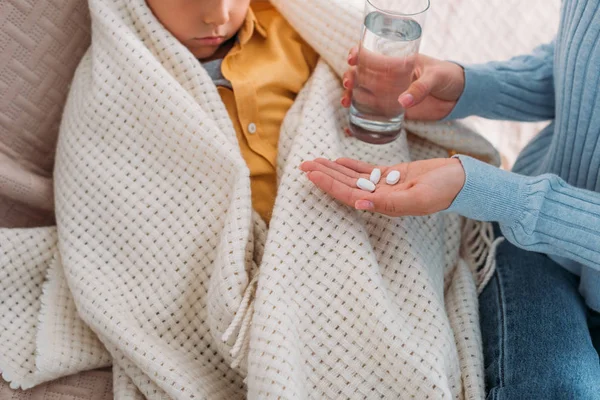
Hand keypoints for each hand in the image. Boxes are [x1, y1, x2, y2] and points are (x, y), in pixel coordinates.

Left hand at [299, 157, 465, 216]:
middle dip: (324, 175)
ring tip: (314, 161)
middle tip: (303, 164)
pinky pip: (367, 170)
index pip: (349, 194)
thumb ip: (389, 202)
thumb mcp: (418, 197)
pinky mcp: (393, 175)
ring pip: (353, 177)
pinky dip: (351, 165)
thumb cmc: (444, 189)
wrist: (463, 180)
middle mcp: (381, 197)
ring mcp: (386, 186)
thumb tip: (360, 203)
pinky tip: (336, 160)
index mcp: (384, 205)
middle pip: (346, 185)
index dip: (328, 184)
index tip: (311, 173)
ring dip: (333, 169)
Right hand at [341, 47, 465, 121]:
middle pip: (362, 74)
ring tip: (346, 102)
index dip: (358, 54)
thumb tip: (402, 102)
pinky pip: (375, 114)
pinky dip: (360, 119)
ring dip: (351, 97)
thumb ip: (420, 89)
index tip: (352, 59)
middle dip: (350, 78)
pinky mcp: (395, 111)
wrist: (460, 96)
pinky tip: (349, 125)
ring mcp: (390, 94)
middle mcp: (390, 77)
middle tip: (348, 84)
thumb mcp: (436, 77)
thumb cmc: (450, 77)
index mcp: (398, 61)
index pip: (373, 54)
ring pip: (364, 94)